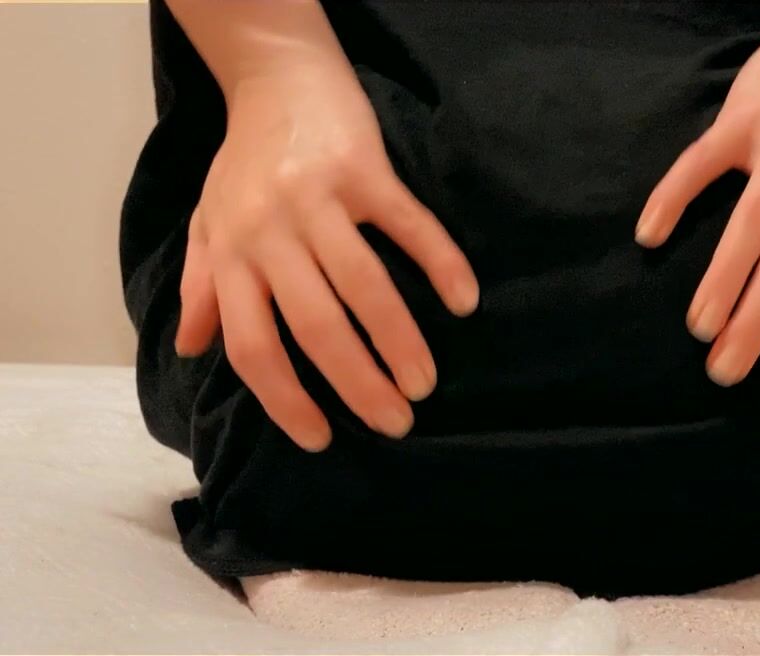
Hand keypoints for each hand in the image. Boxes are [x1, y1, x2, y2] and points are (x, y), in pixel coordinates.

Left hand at [175, 68, 478, 450]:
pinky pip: (409, 226)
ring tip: (425, 383)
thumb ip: (204, 286)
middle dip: (356, 384)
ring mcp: (319, 200)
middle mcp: (271, 233)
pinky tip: (465, 301)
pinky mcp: (365, 170)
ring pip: (363, 286)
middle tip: (395, 424)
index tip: (321, 439)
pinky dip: (440, 263)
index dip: (285, 400)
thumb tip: (191, 348)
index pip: (253, 345)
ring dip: (399, 341)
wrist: (278, 77)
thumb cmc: (245, 160)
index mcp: (233, 255)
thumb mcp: (209, 223)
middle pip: (315, 326)